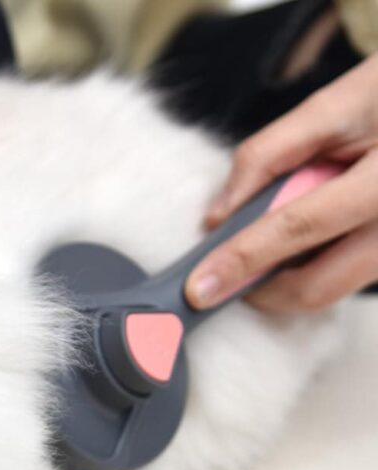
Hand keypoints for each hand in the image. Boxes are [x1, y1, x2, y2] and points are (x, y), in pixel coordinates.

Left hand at [185, 53, 377, 312]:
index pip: (298, 228)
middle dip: (257, 289)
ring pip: (327, 291)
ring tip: (267, 242)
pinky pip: (342, 280)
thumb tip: (217, 217)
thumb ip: (267, 156)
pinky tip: (302, 239)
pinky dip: (308, 268)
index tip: (199, 288)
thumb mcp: (336, 105)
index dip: (242, 260)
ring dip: (282, 279)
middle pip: (314, 287)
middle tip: (222, 273)